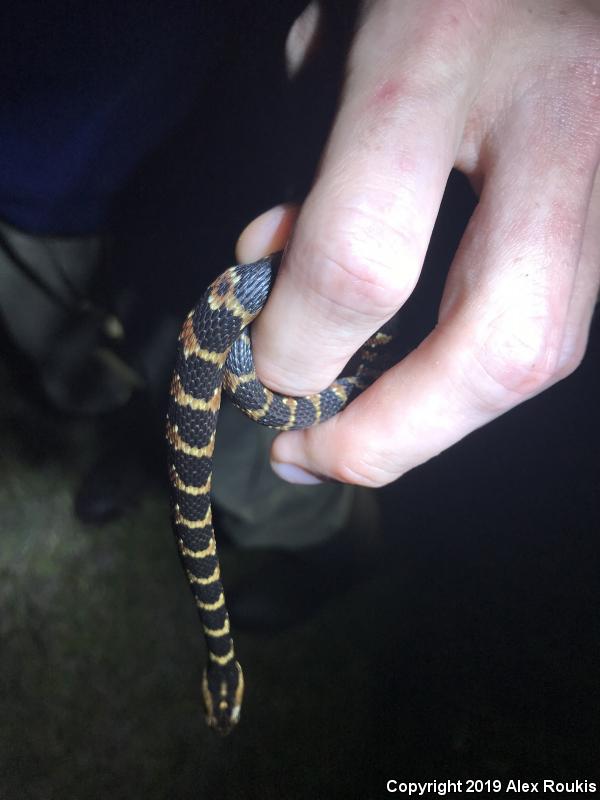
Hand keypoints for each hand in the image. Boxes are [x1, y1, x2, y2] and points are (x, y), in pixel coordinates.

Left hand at [237, 0, 599, 486]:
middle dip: (395, 435)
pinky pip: (550, 324)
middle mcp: (558, 121)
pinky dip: (470, 378)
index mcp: (443, 51)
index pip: (365, 253)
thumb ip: (304, 168)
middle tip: (310, 457)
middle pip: (505, 345)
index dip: (299, 345)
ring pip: (543, 351)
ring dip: (435, 421)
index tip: (260, 373)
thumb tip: (269, 279)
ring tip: (351, 436)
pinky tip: (410, 385)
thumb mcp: (334, 39)